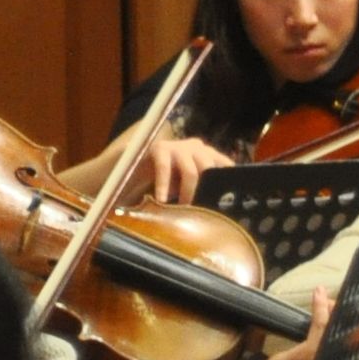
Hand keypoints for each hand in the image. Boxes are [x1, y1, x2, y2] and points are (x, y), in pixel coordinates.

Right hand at [54, 129, 230, 206]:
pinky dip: (164, 185)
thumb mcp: (184, 189)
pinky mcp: (158, 147)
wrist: (125, 173)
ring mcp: (177, 145)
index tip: (233, 206)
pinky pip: (165, 167)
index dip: (231, 184)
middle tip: (206, 214)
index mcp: (207, 155)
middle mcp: (196, 147)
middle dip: (208, 192)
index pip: (227, 168)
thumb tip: (223, 214)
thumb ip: (201, 192)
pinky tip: (162, 199)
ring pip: (191, 170)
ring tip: (184, 209)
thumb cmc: (160, 185)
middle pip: (211, 170)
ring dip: (189, 193)